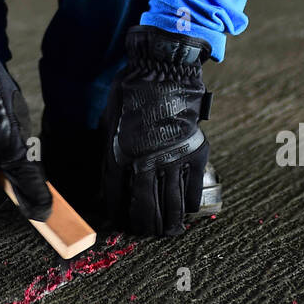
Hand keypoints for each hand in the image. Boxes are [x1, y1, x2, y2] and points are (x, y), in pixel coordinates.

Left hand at [99, 26, 212, 236]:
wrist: (163, 70)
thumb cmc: (131, 89)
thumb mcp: (110, 119)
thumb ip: (111, 148)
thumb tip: (112, 175)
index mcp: (119, 154)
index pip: (116, 197)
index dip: (118, 215)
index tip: (120, 224)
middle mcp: (144, 162)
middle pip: (144, 209)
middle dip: (145, 227)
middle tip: (147, 234)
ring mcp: (171, 160)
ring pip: (170, 206)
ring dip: (168, 223)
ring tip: (168, 232)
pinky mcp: (194, 153)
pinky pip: (192, 190)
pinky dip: (189, 204)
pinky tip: (186, 210)